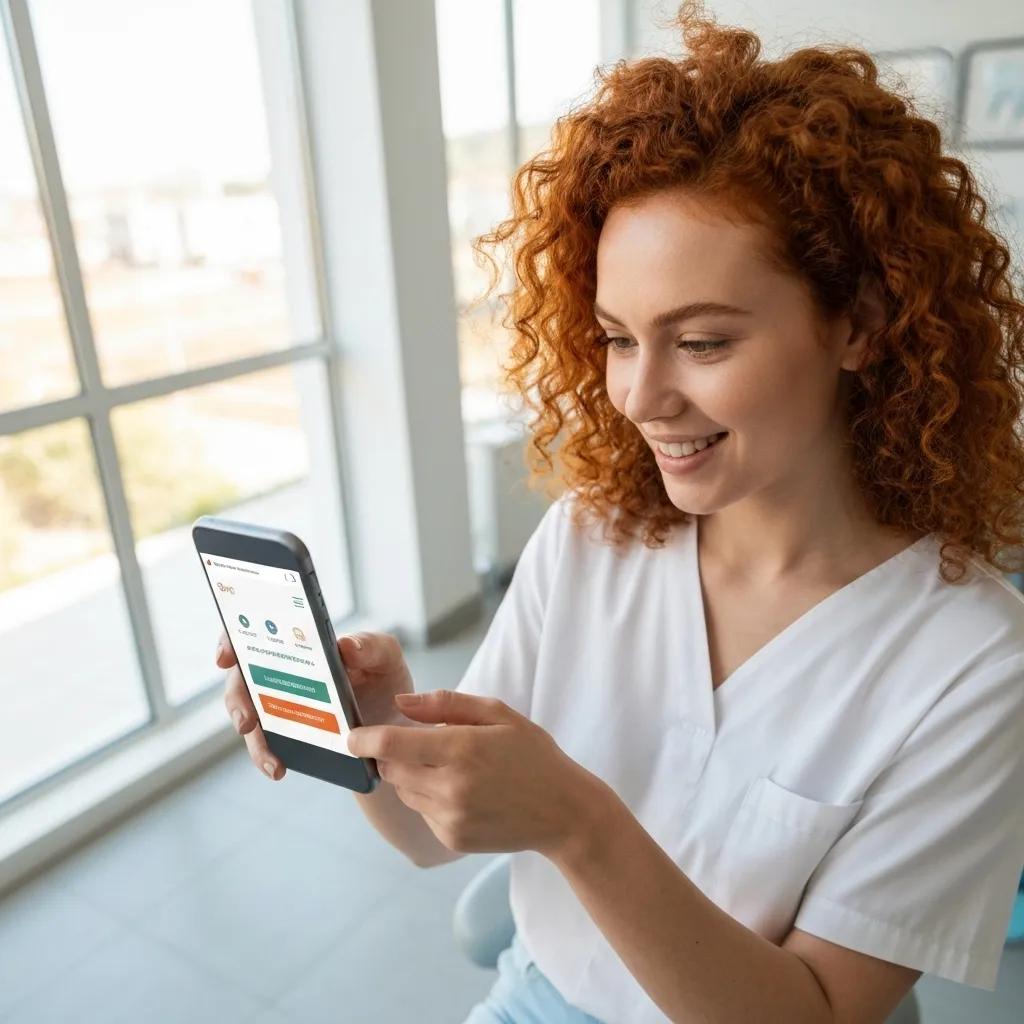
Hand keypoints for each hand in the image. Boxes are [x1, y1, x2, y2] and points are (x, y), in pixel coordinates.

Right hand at [217, 629, 420, 781]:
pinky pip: (266, 745)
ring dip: (253, 737)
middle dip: (237, 698)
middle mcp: (280, 670)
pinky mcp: (286, 733)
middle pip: (242, 677)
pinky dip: (266, 757)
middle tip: (246, 718)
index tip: (226, 657)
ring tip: (269, 756)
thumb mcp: (385, 656)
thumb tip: (344, 646)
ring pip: (248, 716)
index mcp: (300, 642)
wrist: (396, 724)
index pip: (255, 630)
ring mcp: (279, 703)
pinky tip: (277, 769)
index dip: (232, 639)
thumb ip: (370, 645)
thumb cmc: (384, 676)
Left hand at [345, 689, 612, 861]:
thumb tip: (400, 703)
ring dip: (410, 776)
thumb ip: (446, 704)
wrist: (564, 812)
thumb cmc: (533, 755)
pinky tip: (462, 792)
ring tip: (448, 767)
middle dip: (391, 755)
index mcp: (461, 749)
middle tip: (415, 744)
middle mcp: (451, 787)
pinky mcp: (452, 839)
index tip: (351, 735)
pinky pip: (422, 812)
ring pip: (403, 792)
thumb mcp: (498, 714)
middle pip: (390, 769)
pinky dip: (429, 798)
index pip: (392, 745)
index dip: (364, 739)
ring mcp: (450, 818)